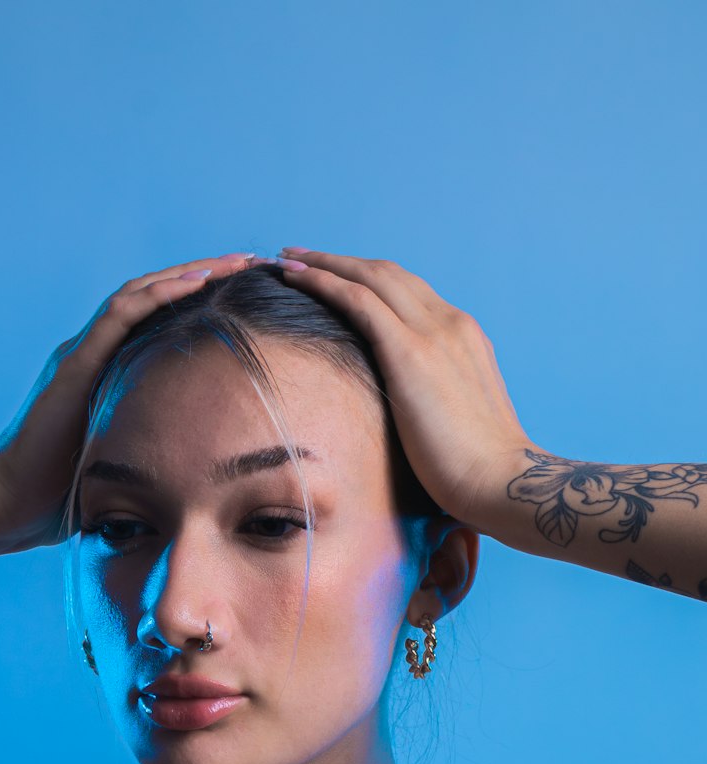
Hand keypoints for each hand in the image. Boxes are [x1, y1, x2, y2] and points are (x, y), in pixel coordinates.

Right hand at [0, 253, 261, 549]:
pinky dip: (158, 295)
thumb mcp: (126, 458)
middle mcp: (96, 350)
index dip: (200, 298)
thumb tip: (203, 457)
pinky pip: (120, 316)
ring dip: (189, 274)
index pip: (159, 318)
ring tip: (232, 263)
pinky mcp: (77, 364)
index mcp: (108, 368)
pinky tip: (194, 283)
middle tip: (251, 260)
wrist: (14, 502)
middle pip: (155, 295)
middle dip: (205, 273)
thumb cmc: (66, 491)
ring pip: (141, 293)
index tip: (246, 289)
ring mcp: (84, 353)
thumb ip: (154, 442)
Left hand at [277, 248, 538, 525]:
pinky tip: (296, 279)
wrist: (500, 482)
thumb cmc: (479, 472)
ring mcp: (434, 332)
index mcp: (464, 339)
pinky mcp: (411, 352)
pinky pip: (359, 300)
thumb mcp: (456, 422)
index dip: (368, 281)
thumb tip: (403, 418)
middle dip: (341, 260)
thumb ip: (433, 403)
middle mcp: (452, 323)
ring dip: (325, 263)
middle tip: (299, 257)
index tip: (337, 280)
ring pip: (371, 276)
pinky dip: (325, 282)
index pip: (410, 294)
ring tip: (287, 261)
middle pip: (388, 274)